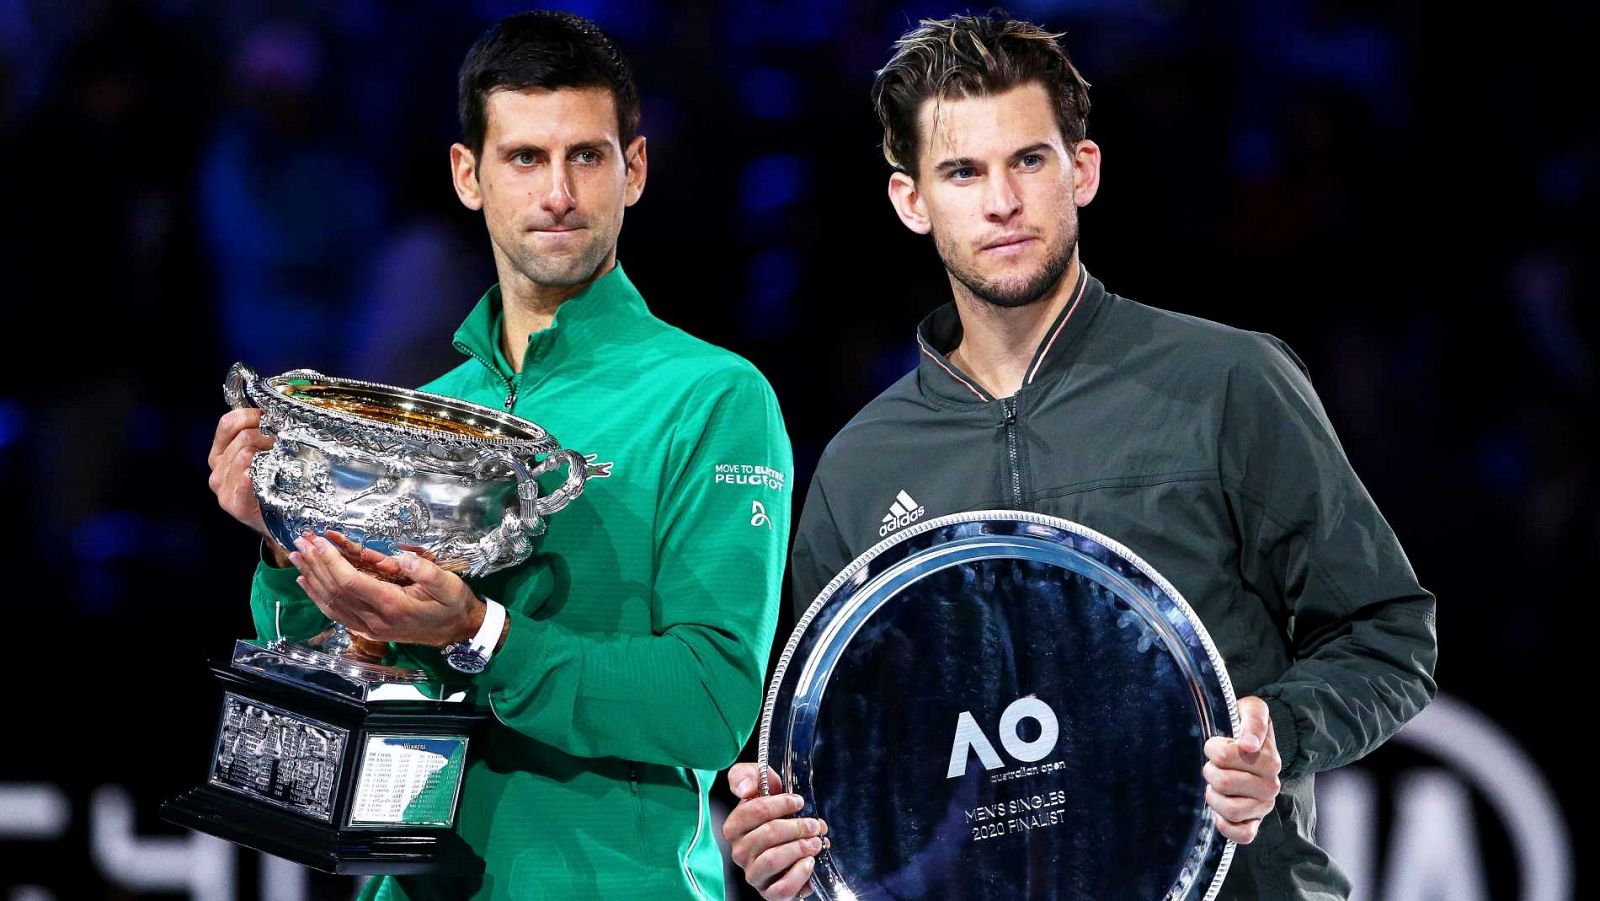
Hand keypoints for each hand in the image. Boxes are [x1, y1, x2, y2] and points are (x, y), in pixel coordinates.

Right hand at [207, 409, 275, 546]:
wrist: (277, 525)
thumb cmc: (273, 487)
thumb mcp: (262, 456)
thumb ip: (260, 435)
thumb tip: (277, 411)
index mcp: (220, 453)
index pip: (229, 423)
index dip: (253, 415)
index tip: (274, 419)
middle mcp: (217, 469)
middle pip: (244, 437)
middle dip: (270, 436)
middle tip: (289, 444)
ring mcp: (222, 487)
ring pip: (246, 453)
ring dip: (271, 452)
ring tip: (286, 460)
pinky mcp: (233, 503)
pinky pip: (246, 476)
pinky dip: (260, 471)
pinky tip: (273, 474)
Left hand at [289, 530, 482, 645]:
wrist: (458, 631)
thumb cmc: (453, 605)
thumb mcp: (450, 585)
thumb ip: (427, 572)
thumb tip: (404, 558)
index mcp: (393, 606)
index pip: (351, 582)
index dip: (331, 561)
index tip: (319, 541)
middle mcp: (376, 620)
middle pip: (335, 591)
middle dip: (315, 564)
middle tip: (300, 542)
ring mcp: (369, 628)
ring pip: (330, 603)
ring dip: (311, 579)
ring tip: (296, 557)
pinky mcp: (368, 630)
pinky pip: (336, 613)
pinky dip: (318, 597)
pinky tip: (307, 583)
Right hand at [723, 762, 827, 899]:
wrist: (787, 840)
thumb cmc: (772, 810)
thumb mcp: (760, 784)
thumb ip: (747, 776)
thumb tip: (744, 789)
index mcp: (734, 827)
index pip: (754, 811)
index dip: (780, 804)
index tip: (798, 802)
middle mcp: (739, 852)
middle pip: (767, 834)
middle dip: (796, 827)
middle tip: (814, 825)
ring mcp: (753, 874)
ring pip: (772, 860)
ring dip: (799, 848)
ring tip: (816, 842)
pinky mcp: (769, 892)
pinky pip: (781, 889)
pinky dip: (799, 875)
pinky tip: (810, 862)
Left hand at [1203, 695, 1282, 843]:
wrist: (1250, 743)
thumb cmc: (1244, 725)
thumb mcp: (1251, 709)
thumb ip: (1254, 721)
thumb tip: (1249, 745)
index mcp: (1269, 759)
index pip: (1222, 756)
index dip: (1212, 748)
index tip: (1218, 743)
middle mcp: (1271, 785)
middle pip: (1222, 783)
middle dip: (1210, 771)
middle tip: (1214, 765)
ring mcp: (1264, 806)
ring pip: (1229, 810)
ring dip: (1214, 796)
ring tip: (1215, 785)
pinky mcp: (1255, 822)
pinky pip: (1243, 835)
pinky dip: (1226, 826)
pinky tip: (1218, 814)